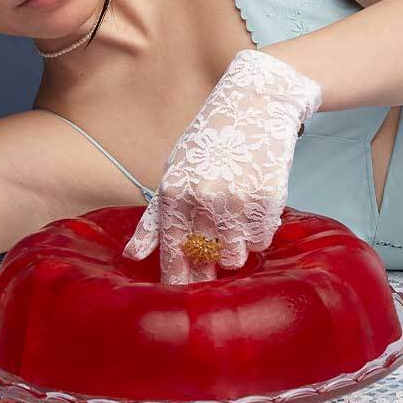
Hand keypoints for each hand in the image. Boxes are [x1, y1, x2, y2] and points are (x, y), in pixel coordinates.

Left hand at [122, 49, 322, 285]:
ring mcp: (239, 200)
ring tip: (235, 222)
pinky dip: (258, 233)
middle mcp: (204, 199)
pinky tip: (254, 210)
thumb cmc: (210, 142)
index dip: (177, 280)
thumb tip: (133, 256)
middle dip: (209, 263)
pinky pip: (262, 240)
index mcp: (175, 193)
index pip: (172, 254)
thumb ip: (155, 219)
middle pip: (206, 259)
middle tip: (214, 252)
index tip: (180, 296)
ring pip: (236, 255)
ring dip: (236, 248)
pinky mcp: (269, 199)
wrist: (255, 106)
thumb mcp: (174, 172)